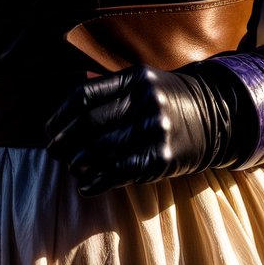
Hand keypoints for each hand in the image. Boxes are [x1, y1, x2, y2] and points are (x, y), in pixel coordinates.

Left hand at [44, 63, 238, 195]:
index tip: (48, 131)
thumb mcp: (142, 82)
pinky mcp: (162, 157)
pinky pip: (119, 172)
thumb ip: (107, 87)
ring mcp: (155, 129)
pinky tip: (86, 186)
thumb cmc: (167, 101)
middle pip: (88, 124)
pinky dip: (97, 181)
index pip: (84, 96)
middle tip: (53, 152)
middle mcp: (145, 100)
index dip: (60, 116)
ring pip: (100, 150)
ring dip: (77, 163)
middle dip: (63, 142)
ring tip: (71, 167)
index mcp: (135, 78)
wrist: (215, 118)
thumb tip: (66, 104)